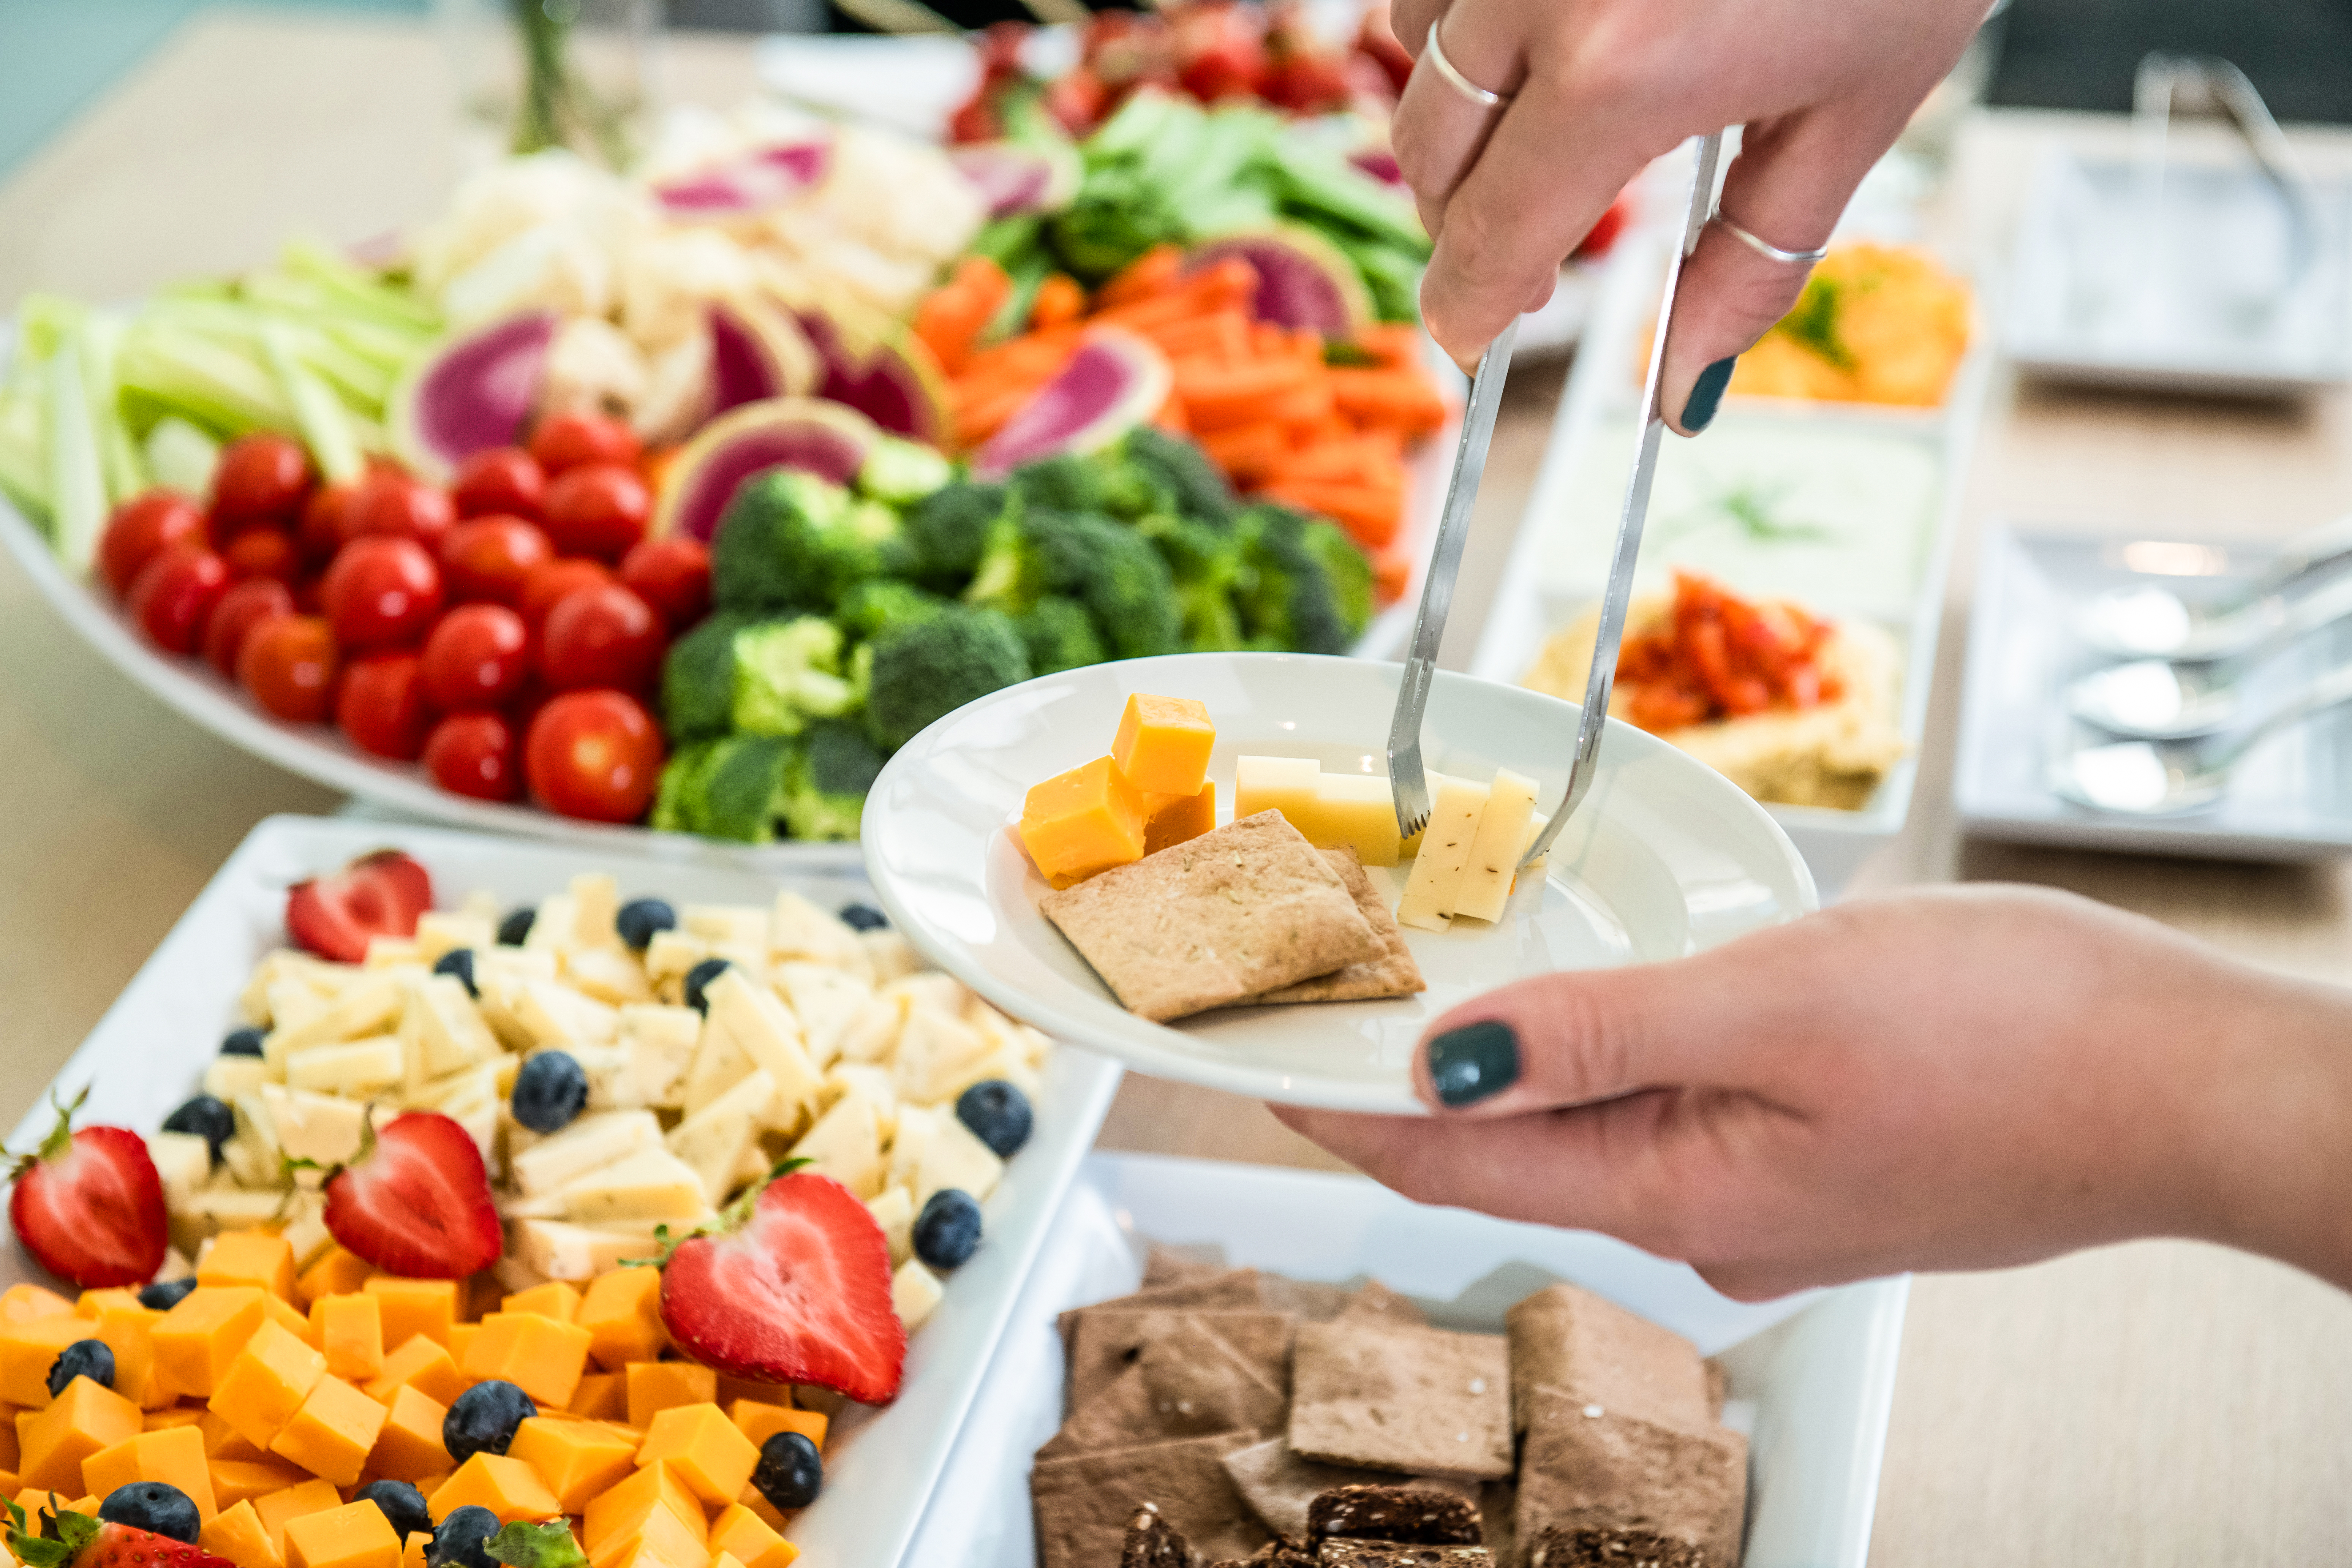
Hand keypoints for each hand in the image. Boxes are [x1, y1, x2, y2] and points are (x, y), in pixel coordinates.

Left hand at [1275, 886, 2351, 1297]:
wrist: (2185, 1083)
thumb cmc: (2012, 1038)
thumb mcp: (1775, 1002)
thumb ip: (1600, 1032)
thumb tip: (1448, 1058)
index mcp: (1680, 1191)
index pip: (1456, 1156)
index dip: (1350, 1109)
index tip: (1264, 1070)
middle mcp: (1709, 1216)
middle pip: (1512, 1150)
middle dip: (1414, 1087)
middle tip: (1332, 1013)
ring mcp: (1768, 1195)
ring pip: (1591, 1130)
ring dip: (1509, 1070)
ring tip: (1434, 1003)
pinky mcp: (1820, 1160)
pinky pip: (1672, 1113)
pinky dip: (1605, 1062)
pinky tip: (1593, 1016)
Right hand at [1388, 0, 1986, 426]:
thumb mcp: (1855, 113)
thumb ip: (1752, 262)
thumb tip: (1684, 391)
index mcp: (1623, 74)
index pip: (1491, 238)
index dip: (1469, 309)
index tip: (1476, 337)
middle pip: (1432, 152)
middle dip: (1467, 220)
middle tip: (1524, 252)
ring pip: (1415, 46)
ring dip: (1459, 104)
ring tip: (1544, 117)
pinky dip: (1469, 11)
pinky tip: (1545, 21)